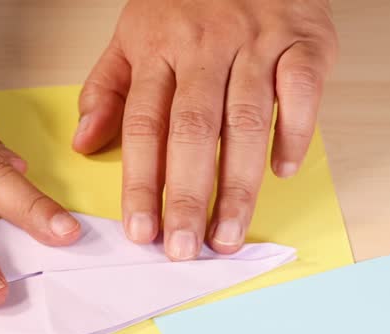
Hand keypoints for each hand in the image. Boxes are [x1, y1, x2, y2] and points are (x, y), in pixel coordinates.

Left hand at [73, 0, 336, 259]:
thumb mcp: (135, 29)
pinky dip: (294, 134)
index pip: (144, 125)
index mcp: (158, 47)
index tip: (139, 231)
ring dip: (237, 186)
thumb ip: (108, 86)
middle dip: (185, 196)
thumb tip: (85, 141)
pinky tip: (283, 171)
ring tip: (227, 234)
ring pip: (246, 123)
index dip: (140, 182)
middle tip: (182, 247)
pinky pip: (301, 94)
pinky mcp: (304, 42)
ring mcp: (257, 43)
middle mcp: (206, 46)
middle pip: (192, 131)